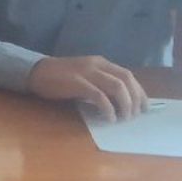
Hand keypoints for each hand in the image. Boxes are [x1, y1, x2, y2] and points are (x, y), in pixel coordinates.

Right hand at [27, 55, 149, 120]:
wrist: (37, 72)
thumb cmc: (62, 77)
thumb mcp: (86, 76)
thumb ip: (102, 83)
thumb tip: (121, 102)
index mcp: (101, 62)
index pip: (128, 75)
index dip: (139, 92)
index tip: (144, 108)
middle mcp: (97, 64)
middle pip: (126, 80)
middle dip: (135, 99)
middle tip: (135, 116)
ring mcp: (87, 72)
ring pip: (117, 87)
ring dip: (125, 105)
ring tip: (123, 118)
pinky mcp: (77, 82)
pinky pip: (99, 96)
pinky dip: (108, 108)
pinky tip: (109, 118)